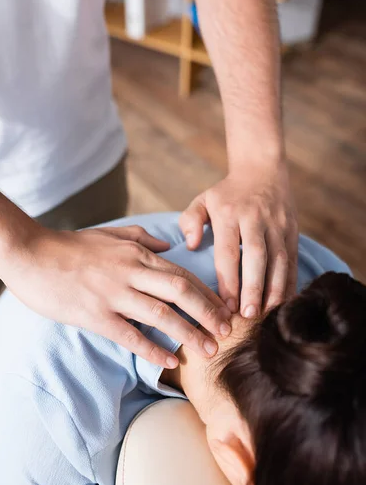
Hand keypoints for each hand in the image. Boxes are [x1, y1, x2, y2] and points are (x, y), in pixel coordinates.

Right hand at [3, 225, 231, 367]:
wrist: (30, 253)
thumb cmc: (70, 245)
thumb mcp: (110, 234)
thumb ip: (143, 238)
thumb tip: (169, 246)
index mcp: (136, 254)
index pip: (182, 274)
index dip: (207, 293)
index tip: (225, 309)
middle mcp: (130, 273)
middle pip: (180, 292)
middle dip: (208, 313)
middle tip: (228, 332)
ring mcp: (113, 294)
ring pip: (161, 315)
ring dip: (189, 334)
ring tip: (209, 351)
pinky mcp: (94, 315)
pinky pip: (130, 335)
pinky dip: (153, 349)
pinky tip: (170, 361)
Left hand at [180, 157, 297, 317]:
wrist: (262, 169)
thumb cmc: (226, 193)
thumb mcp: (202, 200)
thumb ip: (190, 221)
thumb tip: (191, 244)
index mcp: (230, 214)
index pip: (229, 251)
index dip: (229, 280)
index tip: (226, 306)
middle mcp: (255, 218)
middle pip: (256, 257)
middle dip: (253, 288)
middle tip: (248, 315)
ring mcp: (277, 224)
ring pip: (279, 260)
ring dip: (274, 289)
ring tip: (267, 314)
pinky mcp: (292, 229)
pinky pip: (292, 259)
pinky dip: (290, 282)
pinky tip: (284, 302)